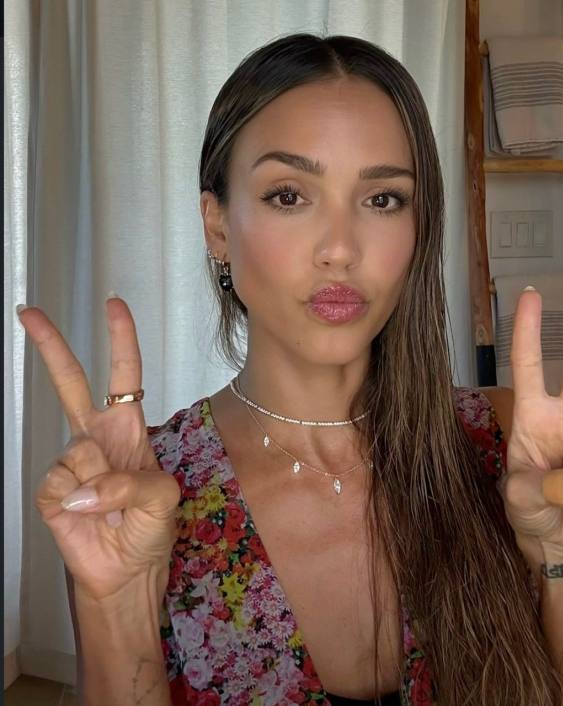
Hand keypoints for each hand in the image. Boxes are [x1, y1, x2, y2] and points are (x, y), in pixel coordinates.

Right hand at [17, 296, 179, 599]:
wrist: (126, 571)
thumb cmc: (149, 529)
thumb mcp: (163, 499)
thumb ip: (130, 484)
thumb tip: (84, 486)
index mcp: (128, 429)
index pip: (125, 375)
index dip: (121, 339)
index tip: (114, 306)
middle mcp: (97, 437)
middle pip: (71, 382)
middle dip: (51, 346)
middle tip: (29, 313)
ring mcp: (73, 461)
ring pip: (79, 452)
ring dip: (101, 485)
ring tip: (110, 507)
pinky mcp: (52, 489)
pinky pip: (61, 483)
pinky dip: (78, 502)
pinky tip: (85, 514)